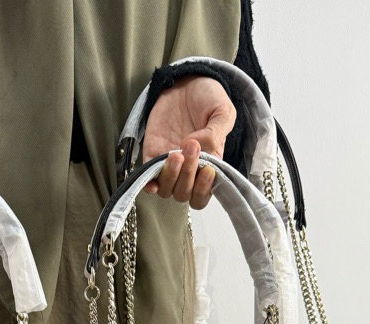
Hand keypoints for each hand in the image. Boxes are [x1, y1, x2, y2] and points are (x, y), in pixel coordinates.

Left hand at [140, 75, 236, 209]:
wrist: (186, 82)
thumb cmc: (207, 98)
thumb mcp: (222, 111)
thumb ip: (216, 133)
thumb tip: (198, 147)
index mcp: (209, 165)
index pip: (203, 194)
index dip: (203, 189)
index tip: (206, 170)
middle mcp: (189, 171)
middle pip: (184, 193)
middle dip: (188, 174)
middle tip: (191, 146)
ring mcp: (169, 166)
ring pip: (167, 190)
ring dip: (171, 177)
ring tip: (175, 154)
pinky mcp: (151, 156)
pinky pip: (147, 179)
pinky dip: (148, 183)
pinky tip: (152, 179)